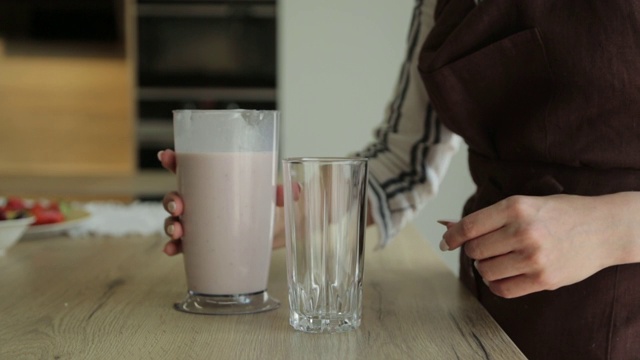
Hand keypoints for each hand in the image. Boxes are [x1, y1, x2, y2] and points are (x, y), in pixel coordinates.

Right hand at [158, 149, 288, 255]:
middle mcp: (204, 201)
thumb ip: (284, 193)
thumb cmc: (271, 206)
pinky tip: (171, 250)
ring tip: (178, 231)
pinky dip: (174, 247)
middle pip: (177, 195)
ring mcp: (202, 222)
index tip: (167, 156)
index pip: (190, 168)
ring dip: (170, 225)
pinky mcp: (204, 242)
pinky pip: (183, 245)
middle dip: (171, 200)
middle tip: (179, 206)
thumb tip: (294, 191)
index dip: (174, 161)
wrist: (278, 232)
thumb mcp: (277, 197)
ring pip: (176, 220)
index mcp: (216, 182)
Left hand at [439, 193, 639, 297]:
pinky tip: (505, 274)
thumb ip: (489, 218)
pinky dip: (497, 284)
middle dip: (474, 250)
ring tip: (501, 258)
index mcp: (515, 207)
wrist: (604, 228)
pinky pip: (502, 289)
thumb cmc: (560, 213)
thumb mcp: (526, 204)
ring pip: (485, 270)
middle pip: (475, 250)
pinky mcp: (543, 279)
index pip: (469, 227)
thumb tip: (448, 229)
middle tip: (487, 247)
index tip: (447, 242)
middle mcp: (523, 232)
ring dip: (486, 267)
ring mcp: (534, 258)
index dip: (452, 236)